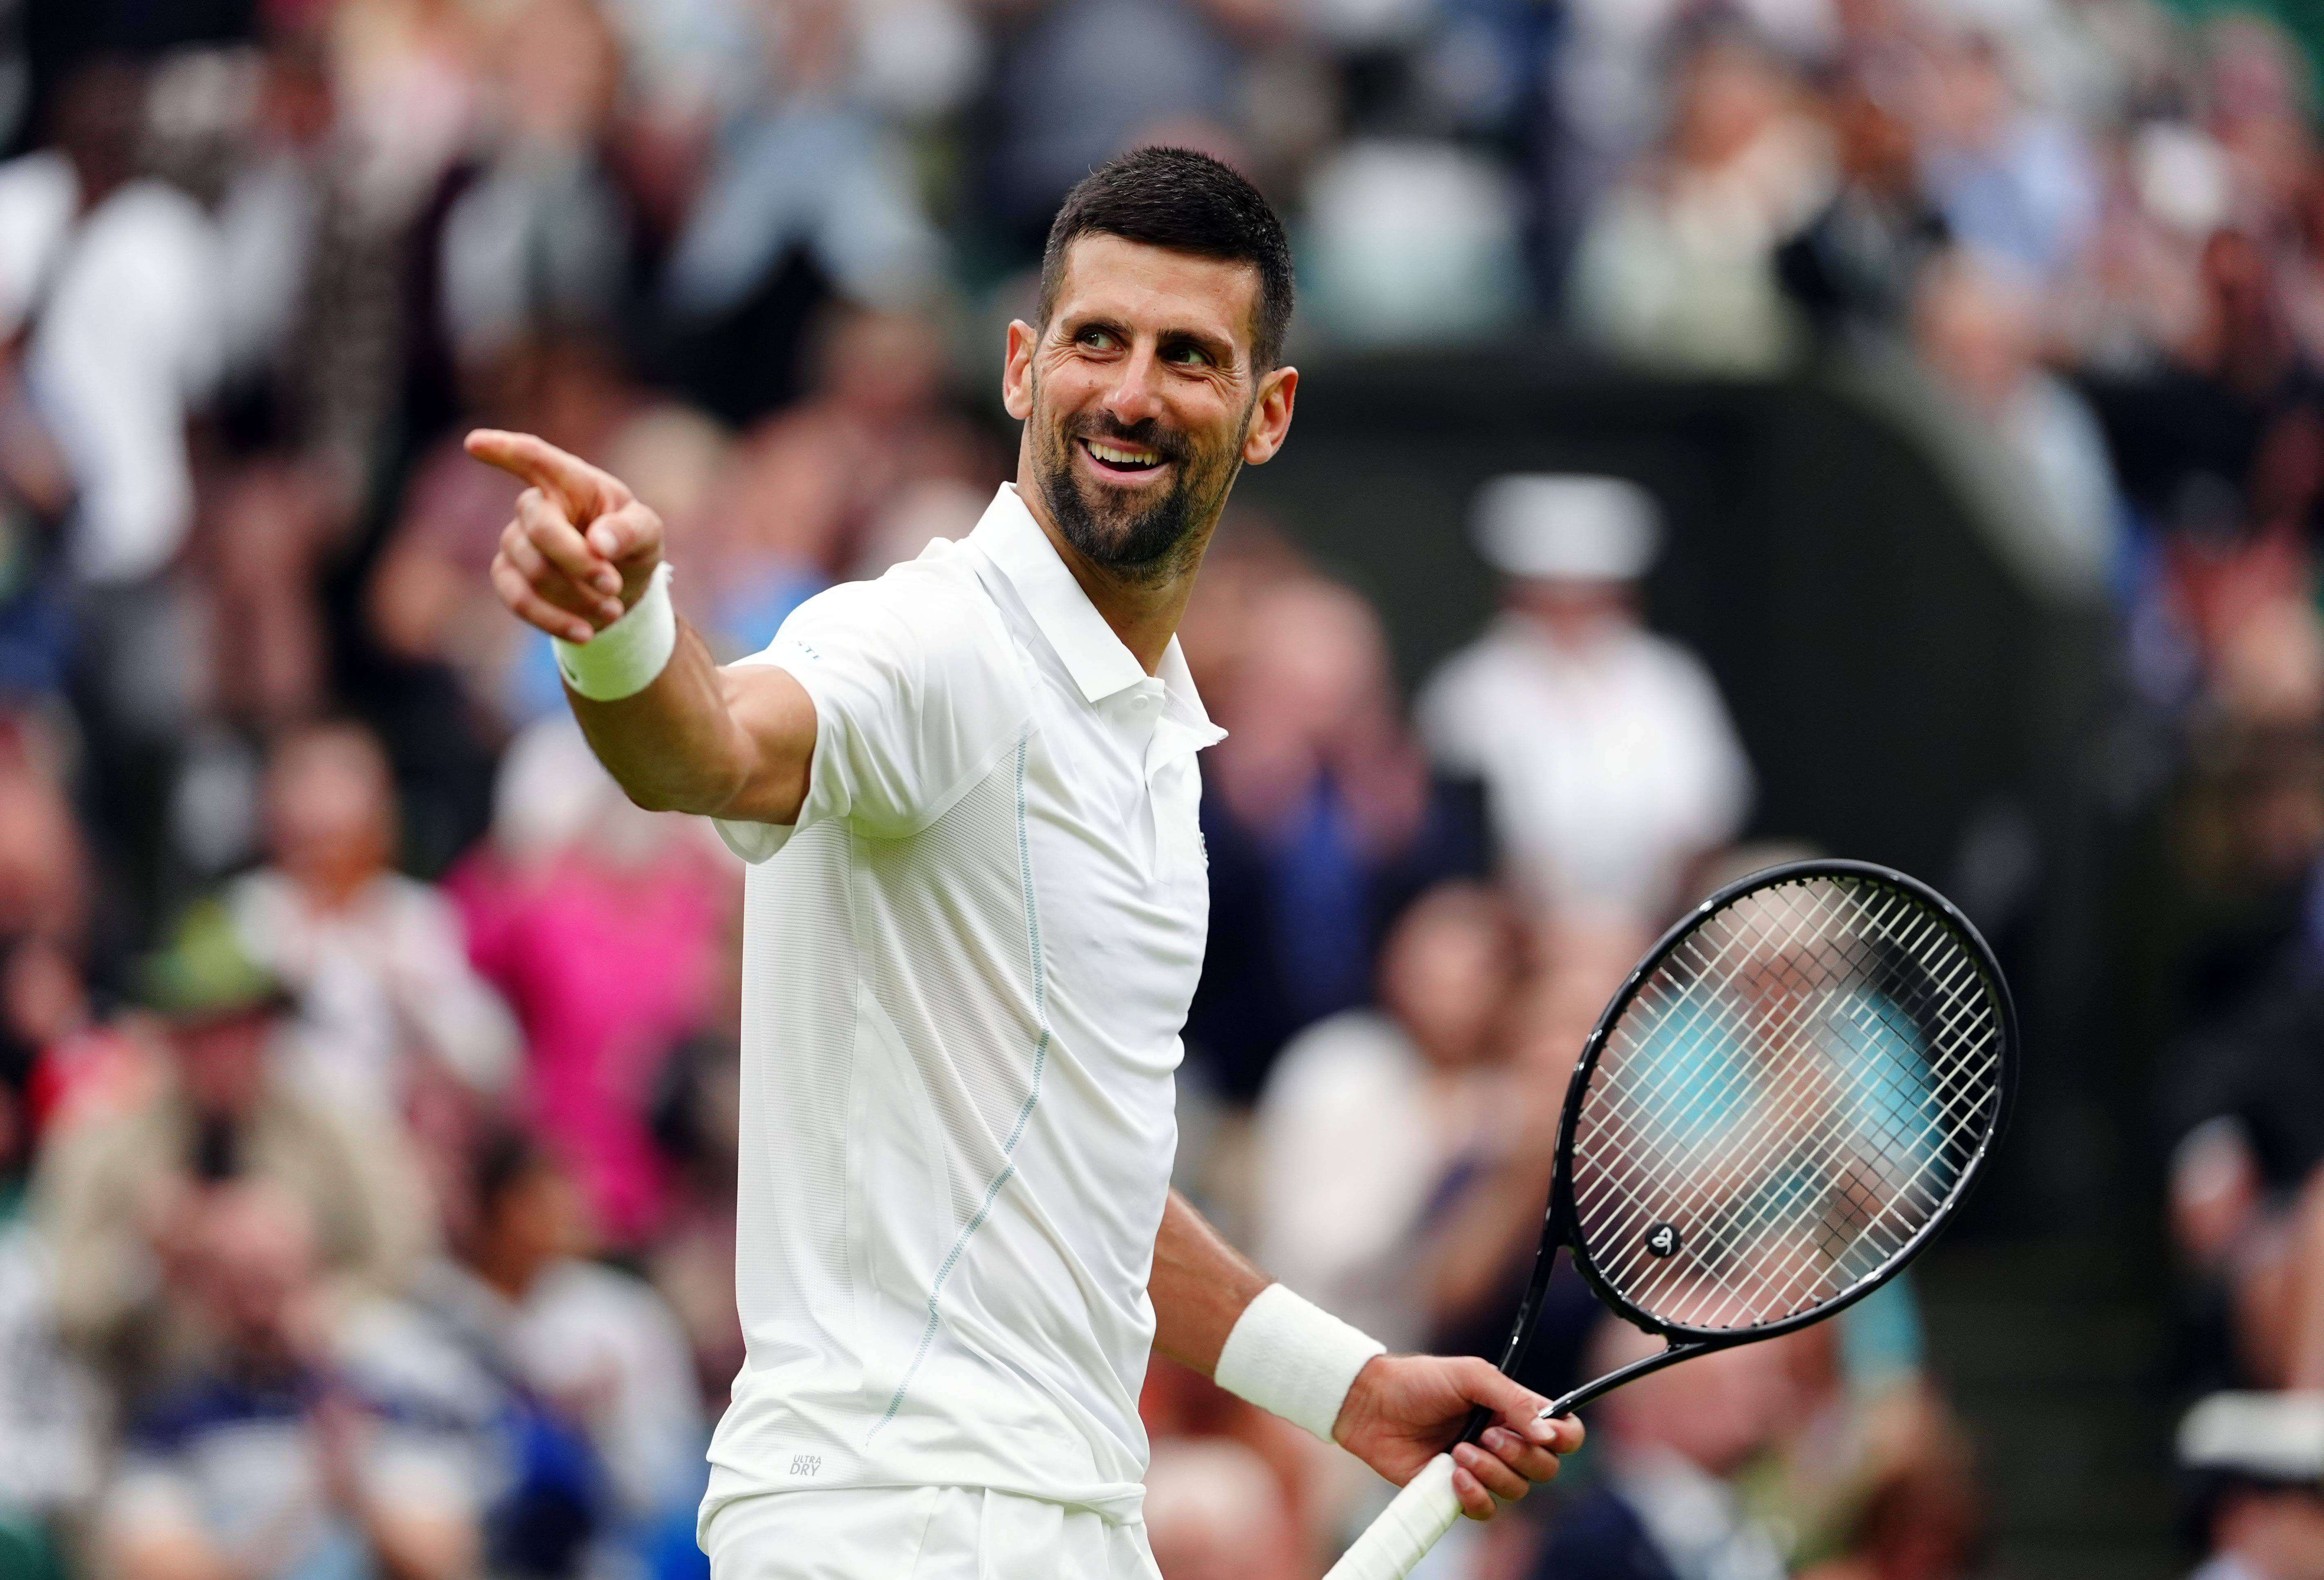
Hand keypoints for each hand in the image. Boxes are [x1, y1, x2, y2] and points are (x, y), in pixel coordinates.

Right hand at [466, 428, 665, 644]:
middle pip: (540, 528)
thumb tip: (598, 543)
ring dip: (577, 595)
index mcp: (570, 481)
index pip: (534, 458)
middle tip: (613, 585)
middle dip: (578, 562)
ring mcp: (515, 541)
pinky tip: (585, 633)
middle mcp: (535, 506)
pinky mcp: (508, 576)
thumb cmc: (630, 545)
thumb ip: (630, 531)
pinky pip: (519, 601)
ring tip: (613, 608)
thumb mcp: (647, 532)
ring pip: (533, 570)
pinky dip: (556, 621)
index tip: (474, 443)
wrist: (620, 589)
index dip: (504, 450)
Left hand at [1332, 1354, 1581, 1520]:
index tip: (1544, 1434)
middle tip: (1487, 1433)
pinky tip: (1452, 1474)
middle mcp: (1505, 1442)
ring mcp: (1483, 1469)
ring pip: (1517, 1490)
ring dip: (1492, 1471)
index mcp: (1514, 1411)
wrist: (1372, 1404)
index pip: (1564, 1433)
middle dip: (1521, 1454)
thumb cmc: (1419, 1382)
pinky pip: (1486, 1510)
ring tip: (1459, 1449)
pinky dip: (1475, 1495)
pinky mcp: (1458, 1491)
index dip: (1564, 1438)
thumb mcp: (1471, 1376)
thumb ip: (1514, 1400)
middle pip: (1546, 1467)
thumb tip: (1548, 1435)